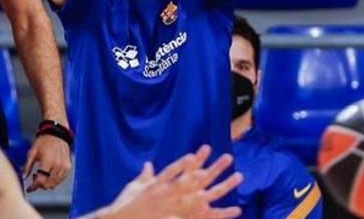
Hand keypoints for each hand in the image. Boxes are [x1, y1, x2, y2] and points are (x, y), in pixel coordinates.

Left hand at [22, 134, 70, 190]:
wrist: (57, 133)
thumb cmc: (44, 141)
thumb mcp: (32, 152)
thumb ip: (27, 166)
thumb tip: (24, 177)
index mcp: (48, 161)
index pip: (41, 181)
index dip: (34, 186)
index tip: (30, 188)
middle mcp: (57, 165)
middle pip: (48, 184)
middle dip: (40, 184)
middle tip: (35, 177)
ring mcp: (64, 167)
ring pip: (55, 184)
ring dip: (47, 183)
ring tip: (42, 174)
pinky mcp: (68, 167)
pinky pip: (60, 179)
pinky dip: (54, 180)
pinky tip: (49, 173)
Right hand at [102, 145, 242, 218]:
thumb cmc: (126, 205)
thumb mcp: (134, 187)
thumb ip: (145, 176)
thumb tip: (148, 165)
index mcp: (160, 184)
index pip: (179, 169)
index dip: (191, 160)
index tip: (203, 150)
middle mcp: (170, 193)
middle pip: (197, 179)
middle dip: (214, 168)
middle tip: (228, 157)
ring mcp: (176, 207)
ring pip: (204, 196)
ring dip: (222, 187)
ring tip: (237, 177)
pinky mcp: (176, 218)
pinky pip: (202, 218)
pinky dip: (218, 215)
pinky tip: (233, 210)